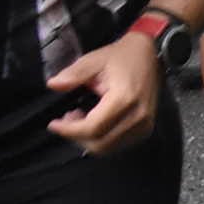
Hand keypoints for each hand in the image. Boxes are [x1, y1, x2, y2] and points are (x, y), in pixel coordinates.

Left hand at [45, 33, 159, 154]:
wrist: (149, 55)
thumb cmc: (122, 57)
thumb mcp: (94, 60)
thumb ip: (73, 74)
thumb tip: (53, 85)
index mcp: (124, 98)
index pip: (93, 128)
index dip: (69, 130)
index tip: (54, 124)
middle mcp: (138, 116)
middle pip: (100, 144)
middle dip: (77, 136)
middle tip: (68, 119)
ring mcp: (144, 125)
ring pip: (108, 148)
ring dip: (88, 140)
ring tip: (81, 120)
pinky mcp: (145, 129)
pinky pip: (118, 144)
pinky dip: (101, 139)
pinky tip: (95, 123)